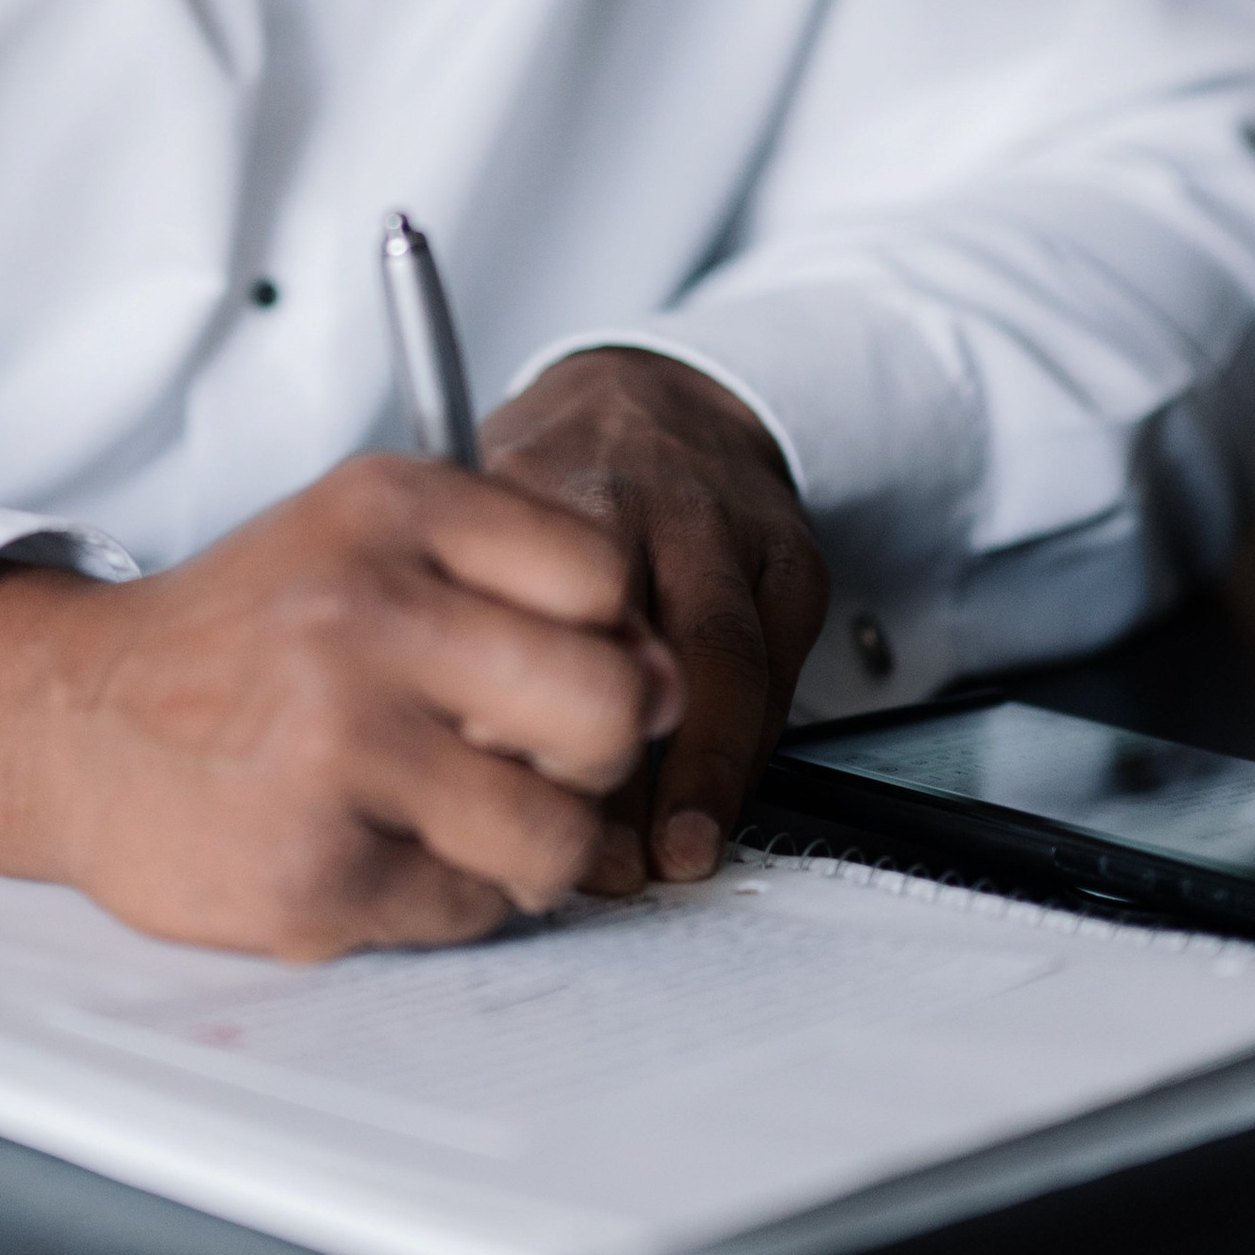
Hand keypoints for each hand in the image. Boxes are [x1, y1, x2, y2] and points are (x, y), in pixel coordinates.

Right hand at [0, 454, 681, 959]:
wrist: (74, 719)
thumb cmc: (244, 636)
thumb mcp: (363, 538)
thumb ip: (512, 575)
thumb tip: (665, 683)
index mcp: (387, 511)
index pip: (604, 577)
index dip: (608, 635)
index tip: (566, 660)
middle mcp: (359, 618)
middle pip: (604, 707)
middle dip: (593, 751)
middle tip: (541, 757)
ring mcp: (333, 751)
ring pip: (556, 835)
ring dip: (530, 845)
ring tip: (458, 814)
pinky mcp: (312, 874)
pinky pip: (469, 912)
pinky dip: (444, 897)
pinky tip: (375, 846)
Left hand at [477, 349, 826, 886]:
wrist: (654, 395)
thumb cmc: (550, 477)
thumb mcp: (476, 518)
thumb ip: (466, 622)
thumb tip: (463, 770)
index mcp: (538, 485)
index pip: (527, 615)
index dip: (517, 723)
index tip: (506, 802)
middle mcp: (634, 499)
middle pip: (633, 639)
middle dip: (621, 767)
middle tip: (601, 858)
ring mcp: (722, 526)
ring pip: (725, 658)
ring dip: (703, 771)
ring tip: (677, 851)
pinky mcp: (791, 556)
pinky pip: (782, 666)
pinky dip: (751, 747)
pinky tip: (715, 804)